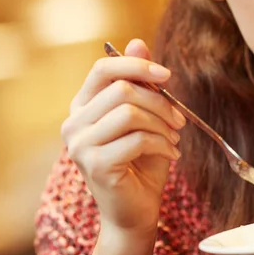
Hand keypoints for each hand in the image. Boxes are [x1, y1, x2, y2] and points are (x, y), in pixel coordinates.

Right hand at [61, 39, 185, 234]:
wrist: (135, 211)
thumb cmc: (141, 162)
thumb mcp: (145, 117)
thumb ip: (139, 83)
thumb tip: (137, 42)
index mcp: (83, 106)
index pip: (103, 69)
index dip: (137, 66)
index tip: (167, 76)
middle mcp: (73, 123)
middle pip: (121, 89)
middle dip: (160, 102)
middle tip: (180, 120)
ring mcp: (79, 145)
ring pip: (130, 112)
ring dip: (162, 124)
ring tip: (174, 138)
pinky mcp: (94, 164)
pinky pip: (137, 139)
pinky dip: (163, 144)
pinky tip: (172, 154)